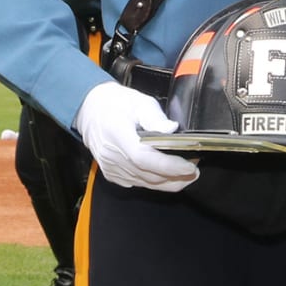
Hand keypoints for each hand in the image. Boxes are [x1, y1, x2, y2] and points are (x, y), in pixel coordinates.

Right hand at [71, 82, 195, 190]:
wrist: (90, 111)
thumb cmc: (115, 104)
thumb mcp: (139, 101)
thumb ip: (156, 118)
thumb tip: (172, 130)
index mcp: (118, 134)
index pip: (144, 158)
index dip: (169, 166)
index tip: (190, 166)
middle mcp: (113, 156)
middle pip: (148, 175)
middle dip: (176, 176)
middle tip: (195, 169)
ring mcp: (112, 168)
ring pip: (146, 184)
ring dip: (169, 181)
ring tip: (186, 172)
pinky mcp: (113, 175)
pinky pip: (138, 184)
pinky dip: (155, 182)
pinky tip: (167, 174)